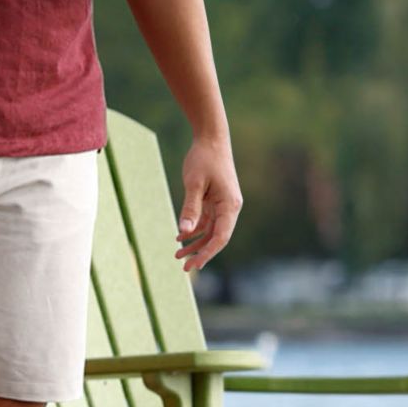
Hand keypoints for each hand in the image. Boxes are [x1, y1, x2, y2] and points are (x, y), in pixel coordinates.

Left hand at [175, 137, 241, 272]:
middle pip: (217, 237)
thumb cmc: (204, 159)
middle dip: (201, 253)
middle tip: (184, 268)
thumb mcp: (194, 184)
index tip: (194, 265)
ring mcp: (223, 204)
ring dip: (195, 243)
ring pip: (210, 231)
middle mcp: (230, 207)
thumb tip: (184, 232)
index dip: (208, 253)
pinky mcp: (215, 200)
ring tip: (177, 254)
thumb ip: (190, 208)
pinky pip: (206, 221)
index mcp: (230, 205)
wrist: (211, 138)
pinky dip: (194, 229)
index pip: (221, 236)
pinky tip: (180, 236)